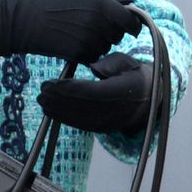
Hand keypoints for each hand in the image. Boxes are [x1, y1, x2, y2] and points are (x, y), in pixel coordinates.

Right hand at [0, 0, 140, 64]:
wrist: (23, 19)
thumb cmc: (49, 0)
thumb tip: (126, 4)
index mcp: (100, 4)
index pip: (130, 20)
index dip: (132, 24)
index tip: (131, 27)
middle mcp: (98, 22)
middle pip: (118, 35)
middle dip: (111, 31)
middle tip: (93, 25)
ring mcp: (88, 40)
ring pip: (106, 46)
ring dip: (98, 42)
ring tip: (78, 32)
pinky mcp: (78, 54)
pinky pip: (93, 56)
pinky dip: (88, 52)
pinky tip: (73, 42)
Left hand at [37, 52, 153, 135]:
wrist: (149, 98)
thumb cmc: (132, 73)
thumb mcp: (126, 62)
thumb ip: (111, 63)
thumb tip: (93, 68)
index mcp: (126, 90)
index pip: (94, 92)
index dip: (72, 89)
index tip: (54, 83)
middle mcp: (119, 110)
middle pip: (84, 106)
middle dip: (60, 99)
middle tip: (43, 89)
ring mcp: (112, 122)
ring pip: (81, 118)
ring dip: (59, 110)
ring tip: (42, 100)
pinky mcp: (105, 129)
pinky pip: (83, 125)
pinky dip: (65, 119)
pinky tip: (51, 111)